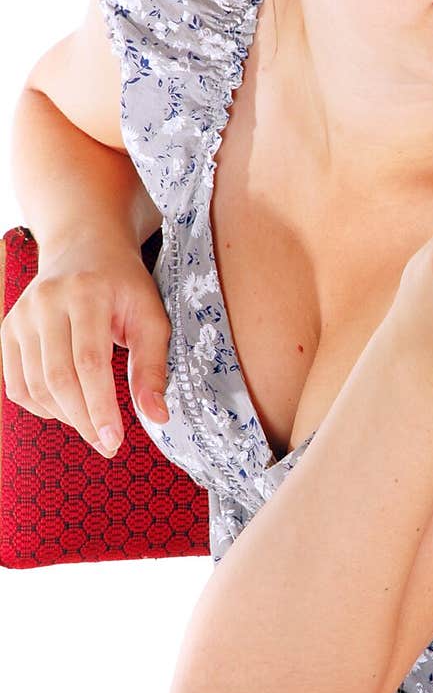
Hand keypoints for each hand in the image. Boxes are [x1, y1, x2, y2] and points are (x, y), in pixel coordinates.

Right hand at [0, 237, 171, 456]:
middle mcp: (46, 303)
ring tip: (93, 426)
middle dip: (83, 420)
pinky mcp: (9, 330)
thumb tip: (157, 417)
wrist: (85, 247)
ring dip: (64, 416)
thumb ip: (152, 367)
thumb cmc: (124, 285)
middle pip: (57, 378)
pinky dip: (40, 406)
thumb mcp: (151, 317)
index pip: (89, 362)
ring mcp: (21, 316)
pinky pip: (16, 383)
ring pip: (34, 385)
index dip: (100, 407)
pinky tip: (67, 409)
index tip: (115, 441)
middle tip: (106, 444)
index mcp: (86, 294)